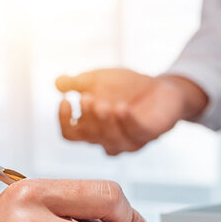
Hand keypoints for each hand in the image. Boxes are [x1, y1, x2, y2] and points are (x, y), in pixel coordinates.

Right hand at [56, 69, 206, 154]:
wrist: (162, 87)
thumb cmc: (127, 87)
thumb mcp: (98, 80)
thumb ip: (78, 82)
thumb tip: (58, 84)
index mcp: (93, 129)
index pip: (71, 134)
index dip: (64, 121)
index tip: (66, 100)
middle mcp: (109, 139)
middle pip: (90, 137)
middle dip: (87, 118)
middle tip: (88, 98)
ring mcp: (130, 141)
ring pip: (111, 141)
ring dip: (105, 123)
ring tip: (102, 103)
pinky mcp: (150, 134)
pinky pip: (136, 133)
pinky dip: (127, 121)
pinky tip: (121, 107)